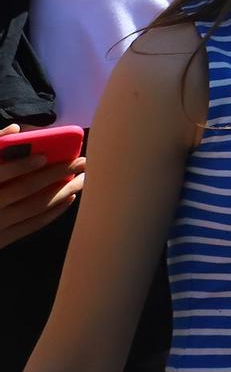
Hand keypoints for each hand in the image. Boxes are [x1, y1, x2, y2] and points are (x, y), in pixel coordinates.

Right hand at [0, 126, 85, 247]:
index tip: (43, 156)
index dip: (20, 165)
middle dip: (55, 175)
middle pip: (24, 190)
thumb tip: (16, 130)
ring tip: (82, 178)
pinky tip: (69, 199)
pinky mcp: (3, 241)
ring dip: (62, 192)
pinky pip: (33, 226)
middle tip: (81, 162)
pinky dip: (53, 212)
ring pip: (34, 208)